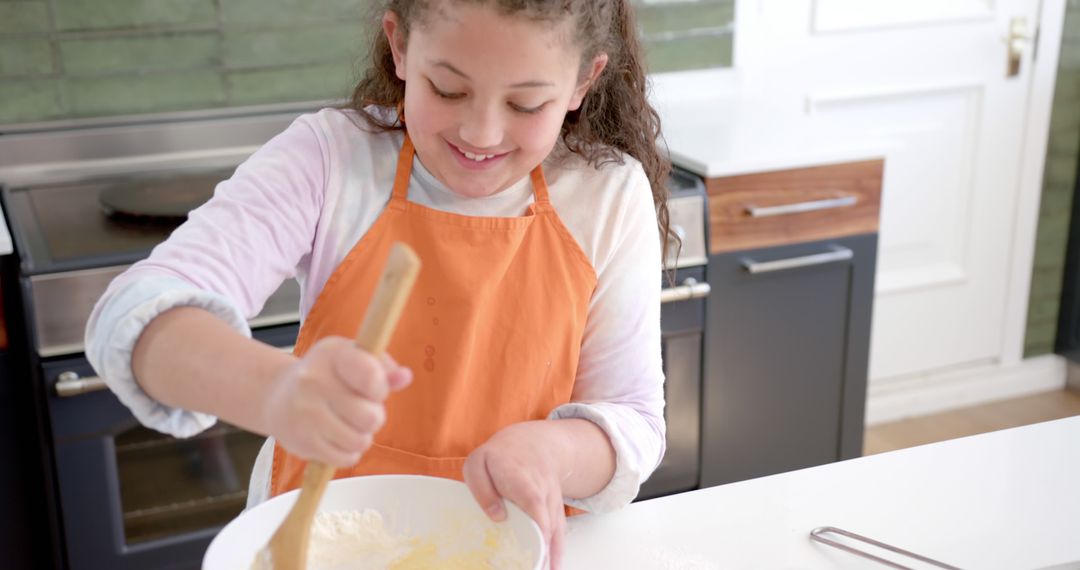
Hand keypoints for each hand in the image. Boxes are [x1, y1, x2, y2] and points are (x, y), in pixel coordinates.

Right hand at [261, 336, 411, 465]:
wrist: (277, 396)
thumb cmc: (326, 375)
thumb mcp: (353, 358)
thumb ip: (382, 368)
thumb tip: (405, 377)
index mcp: (333, 354)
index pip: (370, 375)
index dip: (380, 388)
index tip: (373, 388)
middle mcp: (314, 380)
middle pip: (370, 417)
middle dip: (374, 418)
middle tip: (361, 411)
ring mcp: (306, 412)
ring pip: (359, 441)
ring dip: (361, 437)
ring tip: (348, 424)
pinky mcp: (302, 440)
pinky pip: (345, 458)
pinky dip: (348, 452)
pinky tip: (338, 438)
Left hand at [463, 421, 570, 569]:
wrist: (533, 443)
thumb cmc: (500, 456)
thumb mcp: (478, 463)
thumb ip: (482, 488)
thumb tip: (498, 517)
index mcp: (521, 479)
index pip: (533, 502)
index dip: (537, 524)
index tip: (535, 547)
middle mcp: (542, 492)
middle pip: (547, 523)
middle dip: (542, 550)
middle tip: (534, 567)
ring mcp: (552, 502)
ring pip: (556, 532)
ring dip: (552, 556)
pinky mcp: (555, 511)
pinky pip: (559, 533)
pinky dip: (557, 553)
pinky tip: (553, 568)